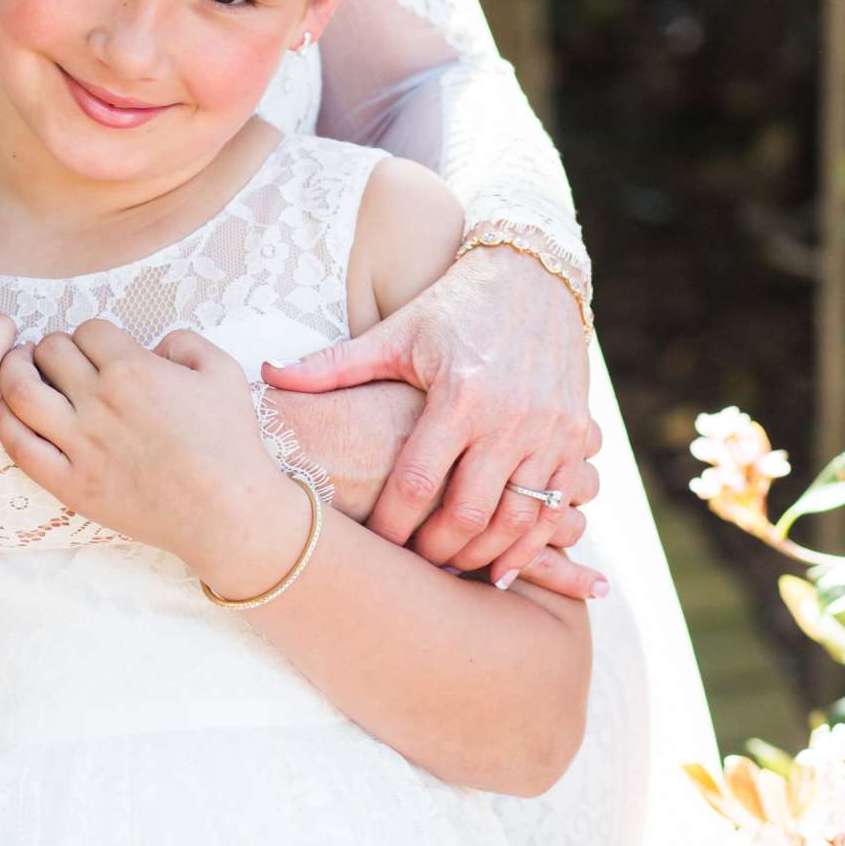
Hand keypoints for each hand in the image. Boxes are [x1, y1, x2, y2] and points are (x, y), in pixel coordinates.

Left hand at [0, 318, 282, 570]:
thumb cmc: (229, 441)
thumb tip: (153, 343)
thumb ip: (184, 341)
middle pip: (49, 352)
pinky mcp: (70, 483)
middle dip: (51, 347)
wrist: (227, 510)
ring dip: (13, 370)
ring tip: (18, 369)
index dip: (90, 335)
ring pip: (20, 391)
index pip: (87, 330)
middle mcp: (99, 402)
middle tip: (55, 358)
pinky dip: (5, 421)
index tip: (94, 348)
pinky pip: (20, 446)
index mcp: (132, 369)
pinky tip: (8, 410)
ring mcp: (80, 444)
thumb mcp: (222, 370)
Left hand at [262, 245, 606, 592]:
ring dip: (486, 556)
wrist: (533, 275)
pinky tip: (504, 564)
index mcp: (458, 395)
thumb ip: (333, 364)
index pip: (417, 482)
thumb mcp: (395, 333)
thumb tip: (267, 373)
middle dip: (437, 552)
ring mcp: (549, 430)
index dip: (392, 526)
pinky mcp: (577, 435)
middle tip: (412, 568)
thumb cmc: (452, 306)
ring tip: (453, 570)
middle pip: (469, 514)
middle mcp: (509, 417)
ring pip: (520, 519)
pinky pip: (559, 507)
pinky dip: (535, 542)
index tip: (374, 547)